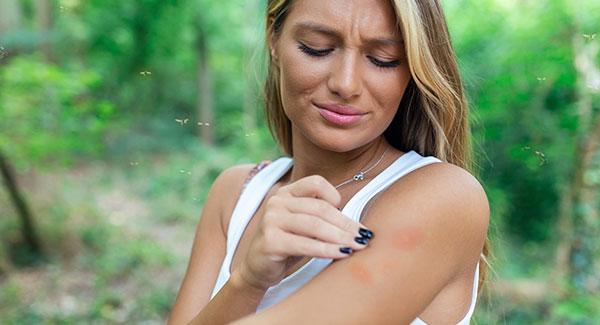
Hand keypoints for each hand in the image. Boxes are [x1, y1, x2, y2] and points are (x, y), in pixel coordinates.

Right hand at [235, 175, 373, 290]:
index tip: (349, 218)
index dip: (336, 197)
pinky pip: (305, 244)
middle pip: (320, 208)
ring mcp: (271, 220)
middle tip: (364, 237)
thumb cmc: (289, 245)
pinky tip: (342, 254)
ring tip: (357, 246)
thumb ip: (323, 218)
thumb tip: (359, 226)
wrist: (259, 268)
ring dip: (340, 237)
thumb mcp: (305, 226)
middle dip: (346, 224)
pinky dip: (327, 250)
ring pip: (314, 225)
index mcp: (286, 192)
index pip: (316, 183)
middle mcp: (277, 202)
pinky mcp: (270, 241)